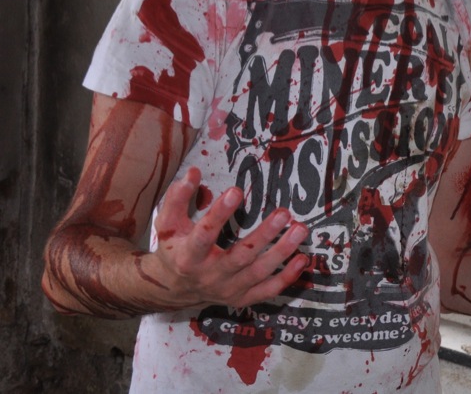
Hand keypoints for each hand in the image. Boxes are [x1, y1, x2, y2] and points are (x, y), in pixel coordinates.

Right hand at [147, 167, 309, 309]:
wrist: (174, 288)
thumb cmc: (175, 248)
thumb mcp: (168, 223)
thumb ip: (177, 197)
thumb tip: (193, 171)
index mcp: (188, 257)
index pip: (203, 236)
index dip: (219, 214)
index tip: (236, 191)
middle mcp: (209, 276)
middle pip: (240, 256)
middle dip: (264, 235)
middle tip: (284, 213)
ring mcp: (227, 290)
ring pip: (258, 272)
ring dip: (282, 252)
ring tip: (300, 229)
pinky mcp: (242, 298)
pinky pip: (267, 291)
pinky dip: (286, 277)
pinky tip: (302, 258)